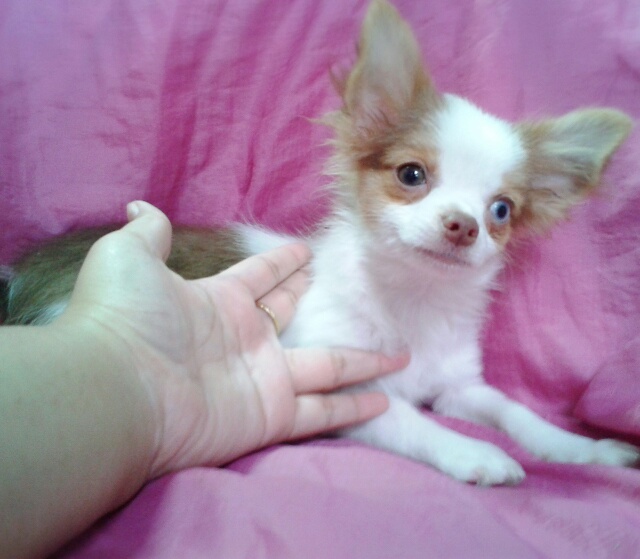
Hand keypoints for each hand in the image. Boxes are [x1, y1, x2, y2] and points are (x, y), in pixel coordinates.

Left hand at [65, 201, 408, 476]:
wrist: (119, 389)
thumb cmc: (126, 318)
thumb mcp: (129, 258)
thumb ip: (147, 231)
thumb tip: (139, 203)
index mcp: (219, 301)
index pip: (262, 278)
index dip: (284, 263)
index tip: (307, 251)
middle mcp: (246, 340)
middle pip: (296, 317)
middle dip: (321, 303)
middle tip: (356, 294)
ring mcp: (263, 380)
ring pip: (325, 368)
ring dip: (360, 364)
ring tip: (397, 355)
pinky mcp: (271, 417)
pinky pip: (321, 412)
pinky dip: (353, 409)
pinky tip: (384, 399)